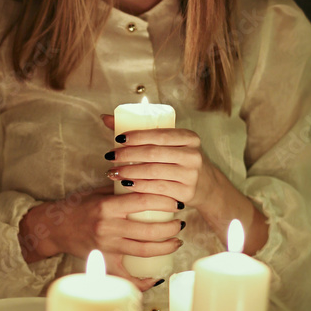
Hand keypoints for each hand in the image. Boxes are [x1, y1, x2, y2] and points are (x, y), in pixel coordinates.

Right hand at [18, 184, 182, 291]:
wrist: (55, 228)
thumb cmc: (77, 207)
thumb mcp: (97, 191)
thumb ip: (121, 188)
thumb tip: (147, 181)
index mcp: (107, 207)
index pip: (142, 202)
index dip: (164, 201)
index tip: (176, 201)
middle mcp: (108, 227)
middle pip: (148, 230)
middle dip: (170, 228)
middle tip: (180, 223)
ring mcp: (107, 247)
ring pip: (143, 251)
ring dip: (165, 247)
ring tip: (176, 241)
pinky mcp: (104, 261)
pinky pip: (127, 276)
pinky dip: (144, 280)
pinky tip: (157, 276)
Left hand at [100, 114, 216, 209]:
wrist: (205, 185)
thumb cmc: (178, 160)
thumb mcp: (168, 143)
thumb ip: (139, 131)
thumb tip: (106, 117)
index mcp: (189, 137)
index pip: (159, 134)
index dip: (137, 136)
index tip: (118, 139)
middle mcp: (193, 155)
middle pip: (154, 153)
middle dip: (128, 154)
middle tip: (111, 157)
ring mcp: (191, 175)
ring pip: (154, 172)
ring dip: (130, 172)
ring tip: (114, 172)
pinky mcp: (186, 193)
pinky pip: (158, 189)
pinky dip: (140, 186)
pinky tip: (126, 184)